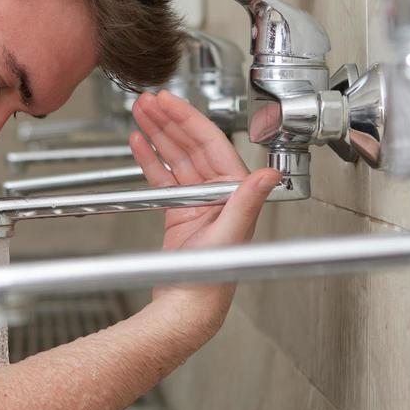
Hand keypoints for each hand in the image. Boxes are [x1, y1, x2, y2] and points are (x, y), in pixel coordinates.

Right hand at [127, 90, 281, 313]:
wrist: (188, 308)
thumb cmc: (211, 280)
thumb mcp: (229, 236)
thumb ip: (247, 202)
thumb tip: (270, 174)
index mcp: (234, 192)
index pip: (210, 144)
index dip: (188, 119)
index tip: (171, 103)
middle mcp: (217, 193)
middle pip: (190, 145)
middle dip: (168, 120)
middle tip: (149, 101)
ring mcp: (197, 202)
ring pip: (175, 157)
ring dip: (157, 134)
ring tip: (140, 113)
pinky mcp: (179, 213)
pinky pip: (162, 178)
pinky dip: (150, 159)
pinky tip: (139, 144)